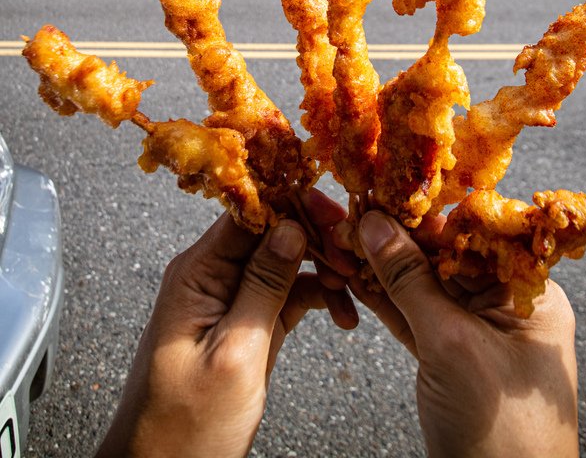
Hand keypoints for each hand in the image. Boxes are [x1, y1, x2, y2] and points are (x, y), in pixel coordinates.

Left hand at [95, 212, 354, 457]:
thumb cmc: (184, 427)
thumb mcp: (234, 354)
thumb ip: (263, 286)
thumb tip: (291, 227)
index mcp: (197, 272)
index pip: (250, 212)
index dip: (295, 205)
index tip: (335, 213)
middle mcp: (212, 274)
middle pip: (273, 229)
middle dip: (318, 237)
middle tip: (355, 257)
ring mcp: (232, 297)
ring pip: (288, 258)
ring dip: (324, 268)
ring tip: (354, 288)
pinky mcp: (250, 321)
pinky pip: (290, 291)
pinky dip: (319, 296)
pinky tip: (342, 313)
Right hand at [349, 211, 578, 457]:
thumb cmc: (502, 434)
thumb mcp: (452, 345)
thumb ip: (412, 282)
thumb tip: (378, 226)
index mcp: (529, 293)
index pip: (472, 236)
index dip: (424, 216)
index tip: (382, 197)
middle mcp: (507, 307)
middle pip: (444, 257)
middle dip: (395, 240)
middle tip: (351, 218)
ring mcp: (478, 335)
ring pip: (423, 288)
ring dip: (381, 269)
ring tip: (341, 242)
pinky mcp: (452, 361)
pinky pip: (415, 319)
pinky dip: (384, 301)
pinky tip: (354, 279)